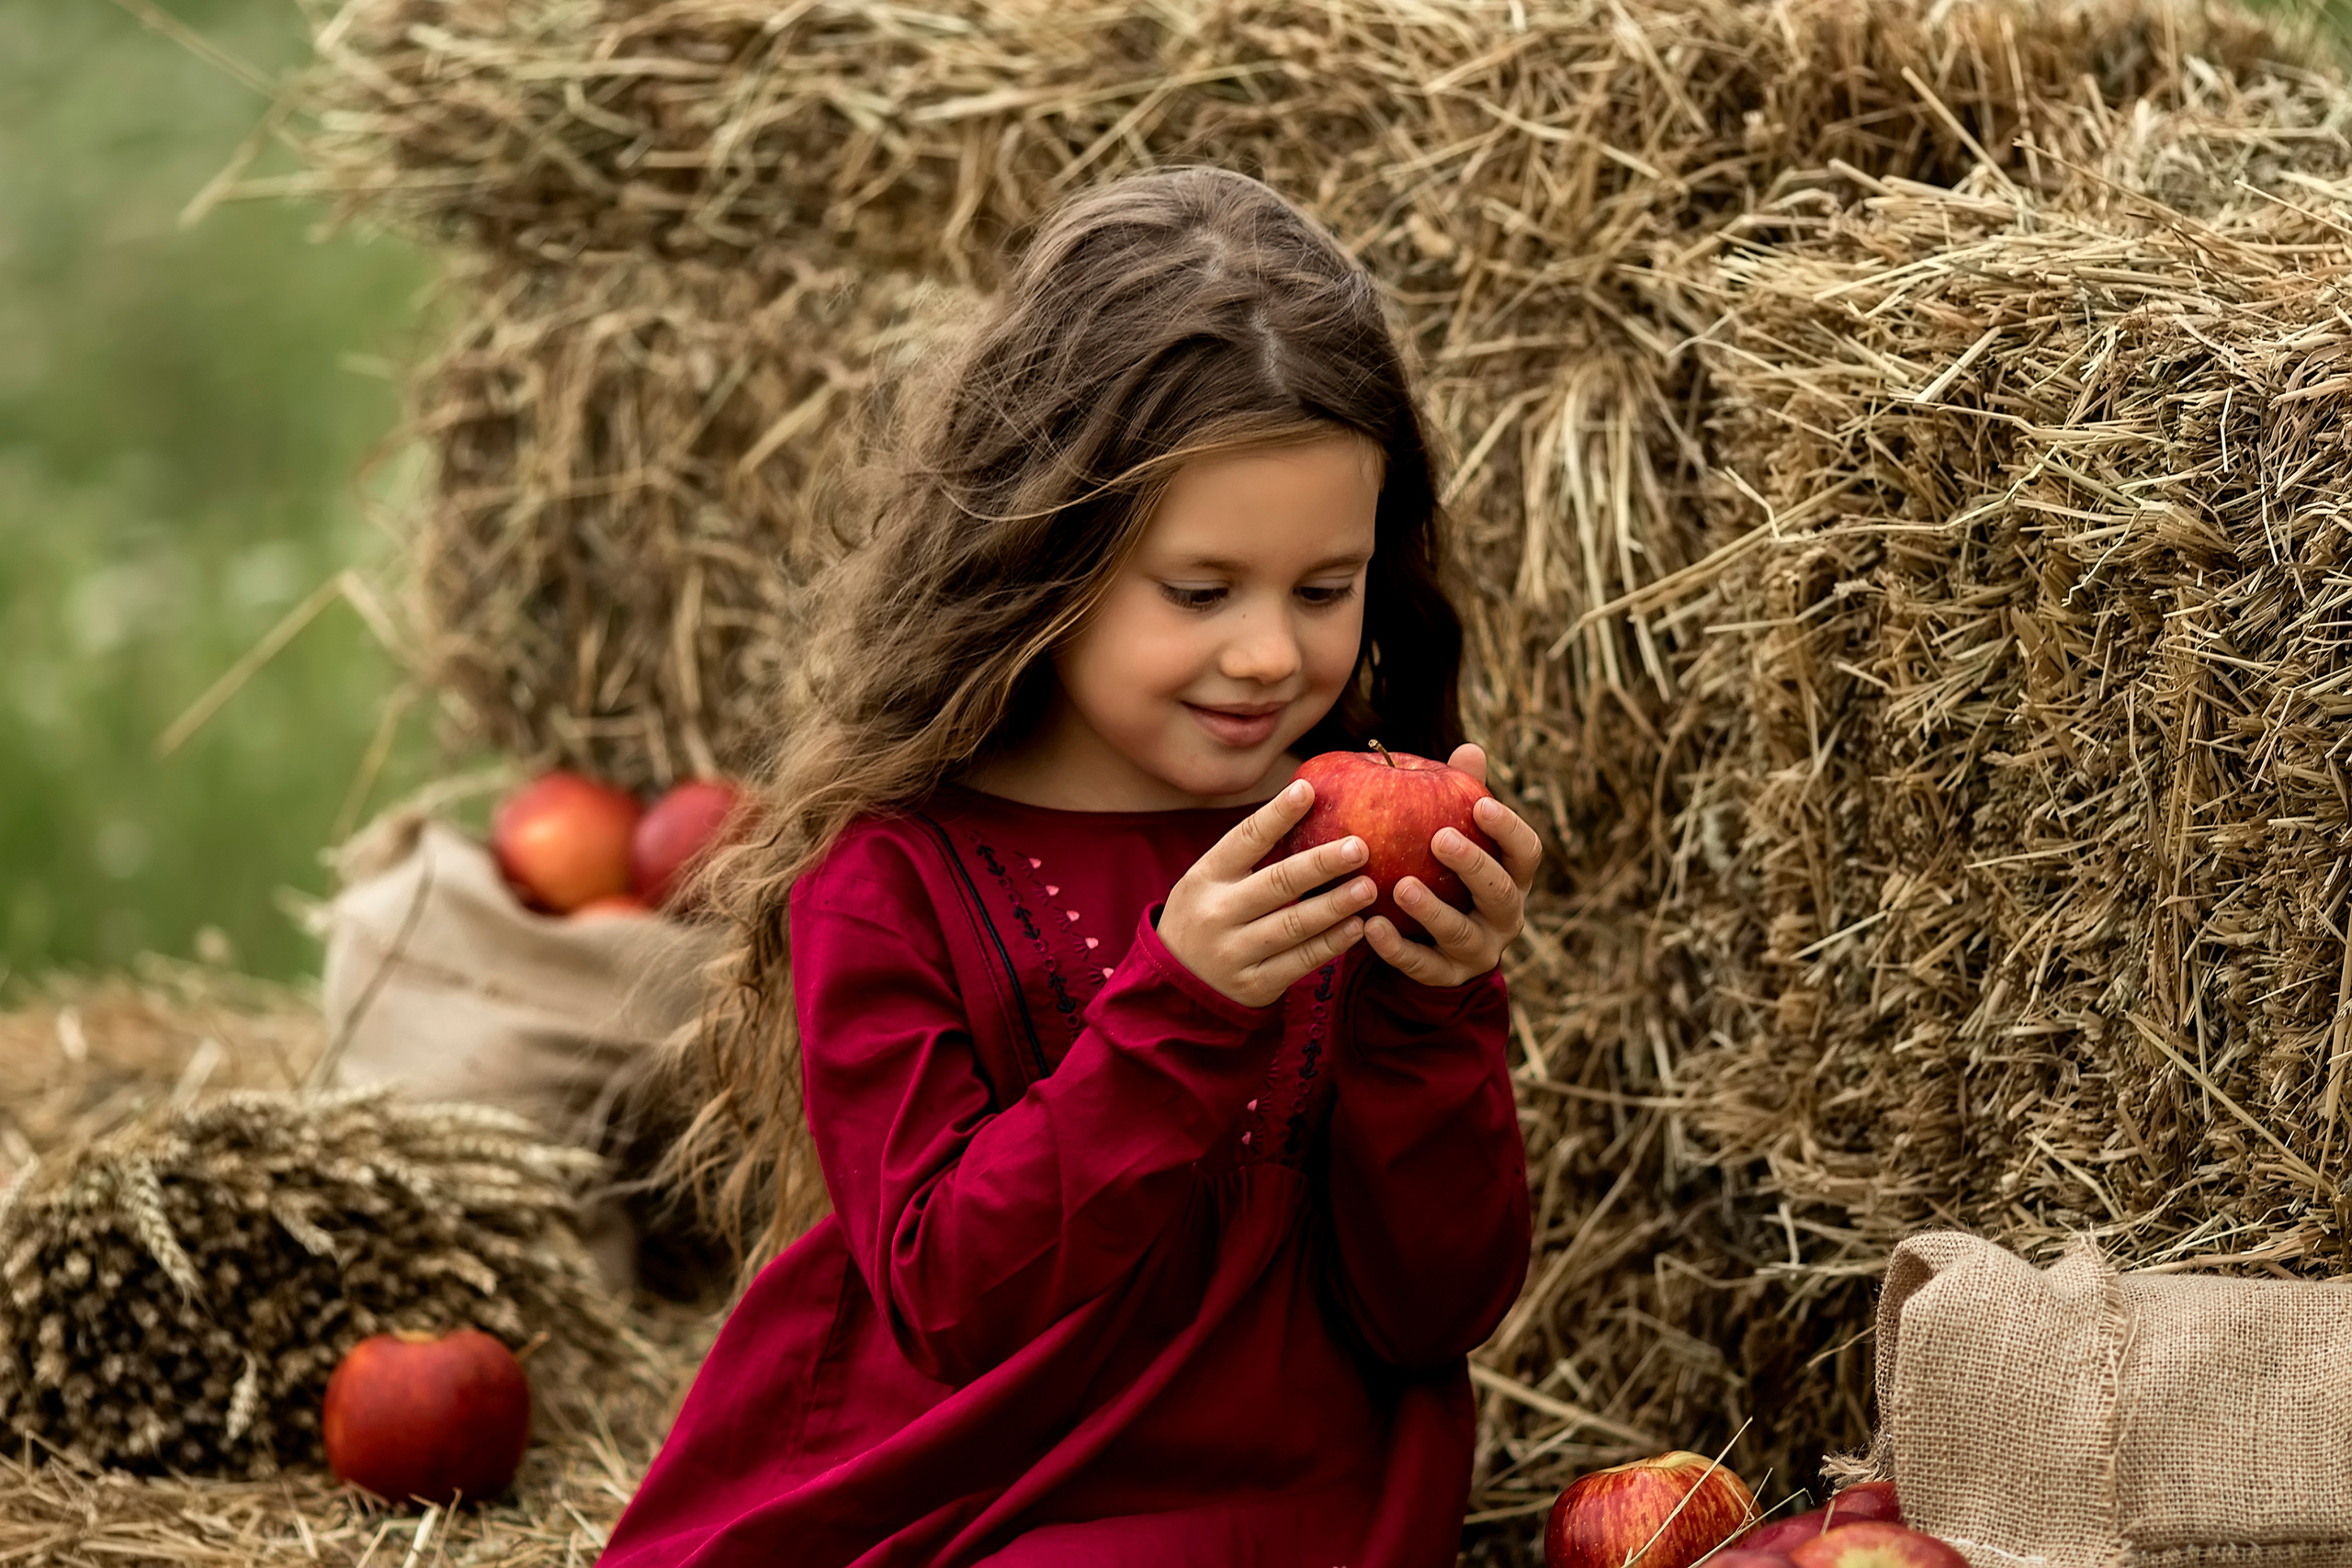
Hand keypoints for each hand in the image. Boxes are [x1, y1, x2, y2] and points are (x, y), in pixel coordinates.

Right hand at [1158, 777, 1375, 1008]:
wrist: (1176, 982)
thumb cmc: (1208, 913)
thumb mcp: (1211, 879)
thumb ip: (1250, 853)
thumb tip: (1305, 800)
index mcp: (1206, 877)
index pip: (1245, 839)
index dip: (1276, 814)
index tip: (1307, 790)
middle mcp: (1217, 913)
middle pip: (1276, 883)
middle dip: (1321, 863)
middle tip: (1359, 847)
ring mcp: (1234, 952)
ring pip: (1292, 926)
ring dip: (1334, 906)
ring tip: (1367, 888)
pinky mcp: (1254, 985)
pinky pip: (1299, 962)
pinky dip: (1330, 944)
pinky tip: (1356, 928)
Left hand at [1363, 743, 1540, 986]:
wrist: (1434, 943)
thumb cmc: (1446, 871)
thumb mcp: (1456, 833)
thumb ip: (1460, 795)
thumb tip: (1469, 748)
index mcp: (1513, 876)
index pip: (1527, 852)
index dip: (1508, 829)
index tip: (1480, 804)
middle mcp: (1504, 915)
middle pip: (1500, 892)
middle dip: (1474, 865)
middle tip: (1440, 837)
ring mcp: (1477, 950)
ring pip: (1460, 932)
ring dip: (1432, 909)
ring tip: (1402, 886)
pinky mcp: (1444, 977)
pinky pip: (1422, 965)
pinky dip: (1397, 948)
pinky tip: (1370, 926)